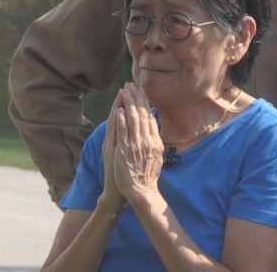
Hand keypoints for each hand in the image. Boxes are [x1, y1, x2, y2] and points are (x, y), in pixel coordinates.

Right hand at [100, 89, 126, 210]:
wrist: (124, 192)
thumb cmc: (128, 175)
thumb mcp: (131, 156)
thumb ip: (134, 141)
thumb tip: (145, 128)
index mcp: (121, 141)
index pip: (126, 118)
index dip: (130, 104)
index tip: (134, 91)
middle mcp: (117, 142)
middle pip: (121, 117)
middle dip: (126, 101)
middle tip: (128, 86)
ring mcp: (116, 146)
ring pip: (117, 122)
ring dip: (120, 107)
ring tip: (124, 93)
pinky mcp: (114, 152)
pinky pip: (115, 135)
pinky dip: (117, 123)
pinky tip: (119, 112)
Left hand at [113, 83, 163, 204]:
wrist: (142, 191)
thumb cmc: (148, 176)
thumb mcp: (157, 157)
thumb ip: (155, 143)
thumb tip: (155, 132)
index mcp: (156, 142)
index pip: (151, 118)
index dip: (146, 104)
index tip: (142, 92)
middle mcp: (148, 141)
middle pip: (143, 115)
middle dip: (137, 99)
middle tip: (132, 85)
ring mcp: (136, 145)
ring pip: (133, 120)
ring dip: (129, 105)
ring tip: (125, 92)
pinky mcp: (125, 151)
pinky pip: (123, 133)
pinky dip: (122, 121)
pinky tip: (120, 110)